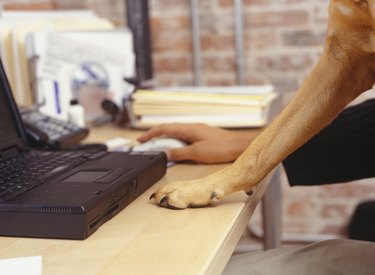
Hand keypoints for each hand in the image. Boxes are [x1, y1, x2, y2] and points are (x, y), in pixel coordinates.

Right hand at [137, 123, 261, 163]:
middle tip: (145, 143)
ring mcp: (198, 131)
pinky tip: (176, 149)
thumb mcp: (197, 153)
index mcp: (189, 129)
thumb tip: (165, 154)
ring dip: (165, 139)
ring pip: (176, 133)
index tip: (140, 139)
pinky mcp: (203, 137)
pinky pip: (184, 137)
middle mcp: (192, 127)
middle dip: (155, 136)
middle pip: (169, 129)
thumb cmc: (222, 147)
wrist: (240, 146)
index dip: (150, 134)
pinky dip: (175, 142)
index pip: (164, 128)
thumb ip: (180, 153)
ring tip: (157, 147)